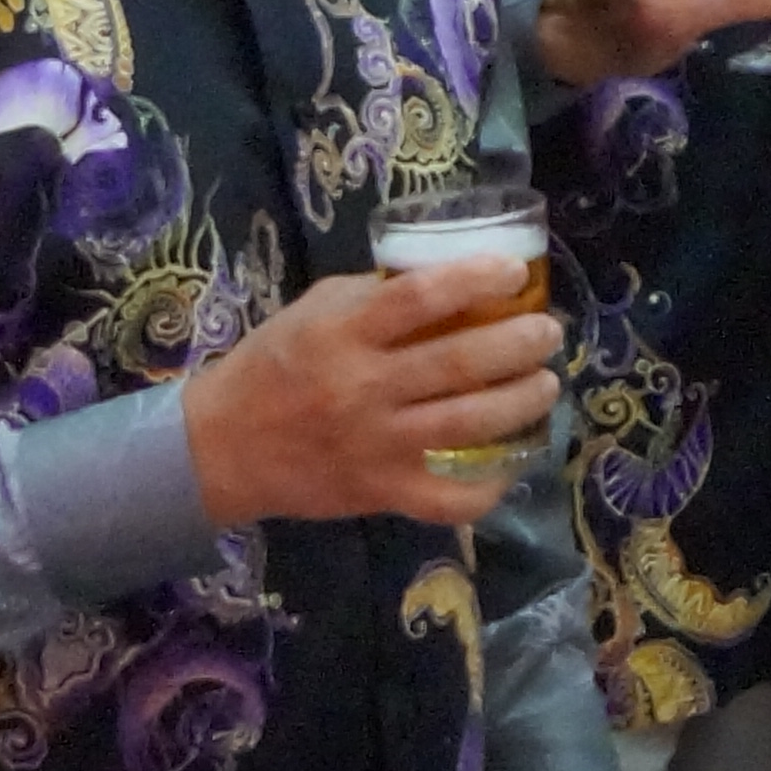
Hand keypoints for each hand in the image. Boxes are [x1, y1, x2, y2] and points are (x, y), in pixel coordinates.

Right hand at [183, 267, 561, 531]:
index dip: (473, 279)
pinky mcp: (382, 491)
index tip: (513, 272)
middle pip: (458, 362)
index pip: (418, 297)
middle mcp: (363, 387)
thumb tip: (439, 283)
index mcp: (343, 334)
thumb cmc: (270, 367)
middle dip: (518, 344)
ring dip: (521, 402)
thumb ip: (368, 298)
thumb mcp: (309, 313)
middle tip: (547, 333)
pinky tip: (512, 465)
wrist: (223, 447)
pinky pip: (449, 498)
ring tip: (546, 384)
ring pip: (468, 424)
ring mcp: (376, 444)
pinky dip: (489, 486)